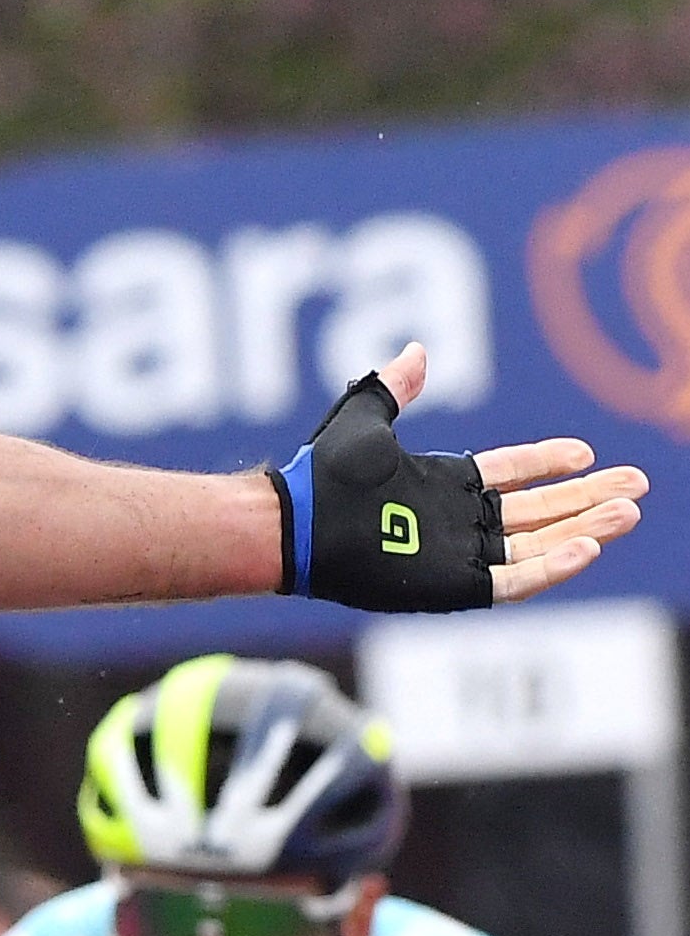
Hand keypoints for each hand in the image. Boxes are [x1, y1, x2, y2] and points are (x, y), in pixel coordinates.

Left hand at [284, 347, 646, 609]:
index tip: (584, 453)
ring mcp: (458, 554)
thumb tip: (416, 350)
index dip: (547, 464)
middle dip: (586, 498)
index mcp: (443, 485)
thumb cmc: (323, 474)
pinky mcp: (453, 585)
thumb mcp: (364, 421)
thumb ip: (394, 389)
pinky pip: (513, 579)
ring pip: (537, 544)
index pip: (510, 474)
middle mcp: (457, 521)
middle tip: (636, 486)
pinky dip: (552, 567)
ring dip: (584, 529)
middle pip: (538, 511)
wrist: (298, 522)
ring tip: (627, 512)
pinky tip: (588, 549)